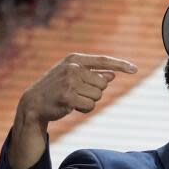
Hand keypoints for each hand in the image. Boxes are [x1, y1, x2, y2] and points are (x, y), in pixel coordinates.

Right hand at [9, 54, 136, 168]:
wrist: (33, 102)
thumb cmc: (56, 88)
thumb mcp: (73, 76)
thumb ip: (92, 74)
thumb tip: (112, 75)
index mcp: (74, 59)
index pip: (103, 60)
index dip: (120, 65)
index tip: (135, 69)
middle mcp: (73, 68)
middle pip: (103, 84)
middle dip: (94, 92)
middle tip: (77, 93)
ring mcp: (70, 81)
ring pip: (98, 96)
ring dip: (88, 101)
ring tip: (73, 99)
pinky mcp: (68, 96)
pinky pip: (90, 106)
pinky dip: (84, 109)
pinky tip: (71, 106)